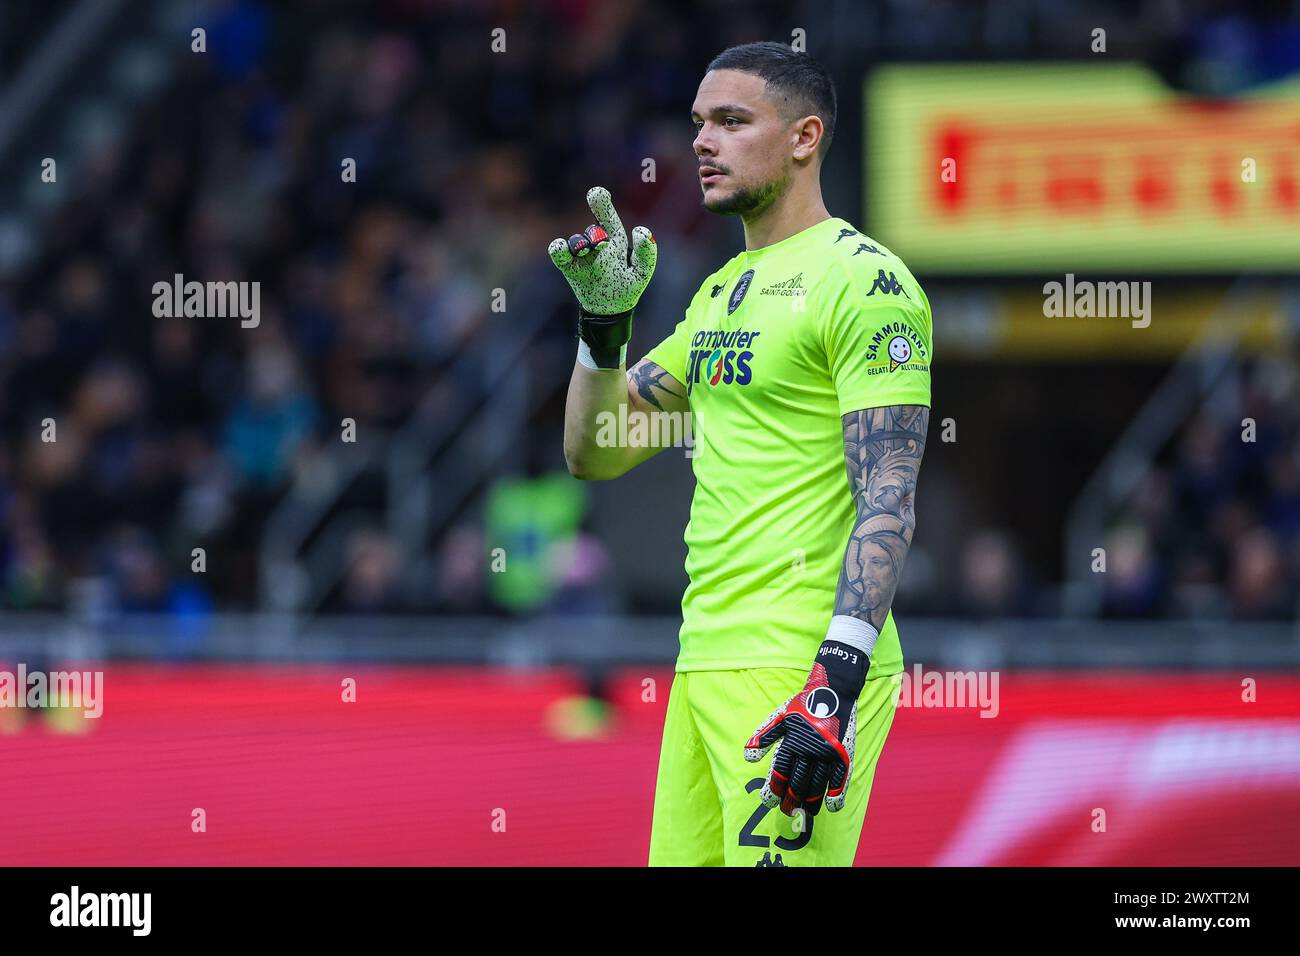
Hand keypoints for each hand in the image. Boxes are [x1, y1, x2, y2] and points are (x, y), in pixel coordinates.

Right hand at [548, 186, 656, 316]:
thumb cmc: (627, 287)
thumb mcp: (641, 271)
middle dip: (596, 231)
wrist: (609, 310)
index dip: (601, 203)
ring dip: (581, 244)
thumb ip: (647, 252)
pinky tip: (562, 249)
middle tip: (602, 236)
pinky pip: (558, 252)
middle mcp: (595, 244)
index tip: (596, 192)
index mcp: (614, 240)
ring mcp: (581, 255)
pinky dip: (558, 249)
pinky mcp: (568, 266)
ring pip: (577, 241)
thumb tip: (640, 230)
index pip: (607, 218)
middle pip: (592, 230)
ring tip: (586, 252)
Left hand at [744, 655, 861, 817]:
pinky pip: (840, 778)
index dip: (773, 789)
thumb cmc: (802, 705)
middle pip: (798, 783)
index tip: (768, 801)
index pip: (780, 772)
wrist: (833, 690)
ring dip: (810, 801)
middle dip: (790, 800)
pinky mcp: (844, 753)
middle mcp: (810, 749)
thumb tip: (748, 757)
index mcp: (792, 741)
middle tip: (786, 811)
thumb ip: (763, 737)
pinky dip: (835, 794)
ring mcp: (828, 753)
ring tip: (804, 812)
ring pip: (817, 784)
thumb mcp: (779, 717)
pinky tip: (830, 806)